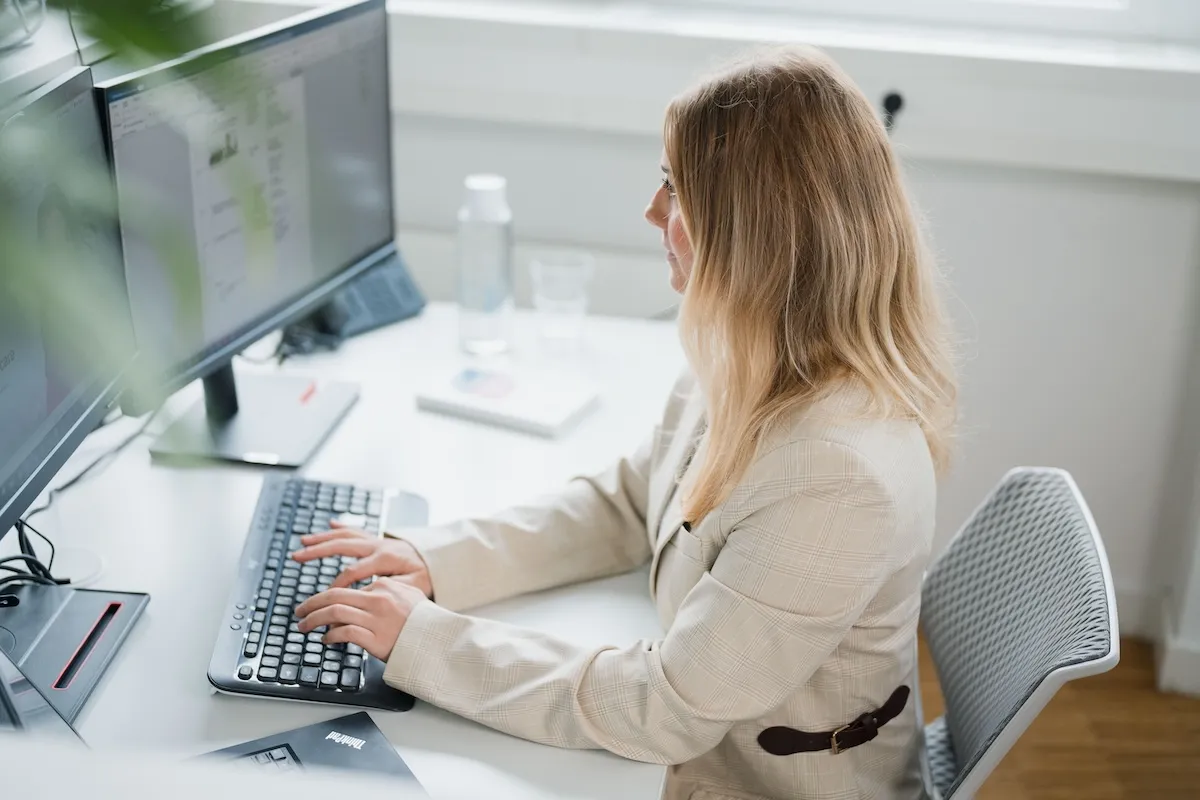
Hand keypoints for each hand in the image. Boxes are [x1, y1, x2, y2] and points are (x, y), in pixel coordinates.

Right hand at [291, 523, 432, 597]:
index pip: (354, 571)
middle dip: (319, 550)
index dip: (338, 584)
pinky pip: (356, 531)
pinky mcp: (378, 540)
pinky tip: (329, 525)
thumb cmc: (426, 577)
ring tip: (303, 541)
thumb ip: (389, 590)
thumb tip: (366, 595)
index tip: (327, 597)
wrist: (439, 561)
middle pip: (343, 545)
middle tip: (297, 556)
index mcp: (386, 559)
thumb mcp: (413, 587)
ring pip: (346, 535)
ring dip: (323, 537)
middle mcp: (378, 545)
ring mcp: (377, 540)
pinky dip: (342, 527)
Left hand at [294, 578, 425, 660]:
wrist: (437, 641)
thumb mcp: (408, 595)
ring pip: (334, 613)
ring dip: (314, 619)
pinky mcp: (374, 639)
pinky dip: (330, 636)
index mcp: (383, 586)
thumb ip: (386, 590)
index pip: (346, 588)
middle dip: (311, 604)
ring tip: (304, 626)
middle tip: (299, 611)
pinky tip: (325, 640)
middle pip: (334, 596)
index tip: (317, 606)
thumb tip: (364, 593)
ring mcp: (375, 619)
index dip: (326, 597)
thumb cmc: (424, 621)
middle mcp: (377, 599)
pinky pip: (344, 633)